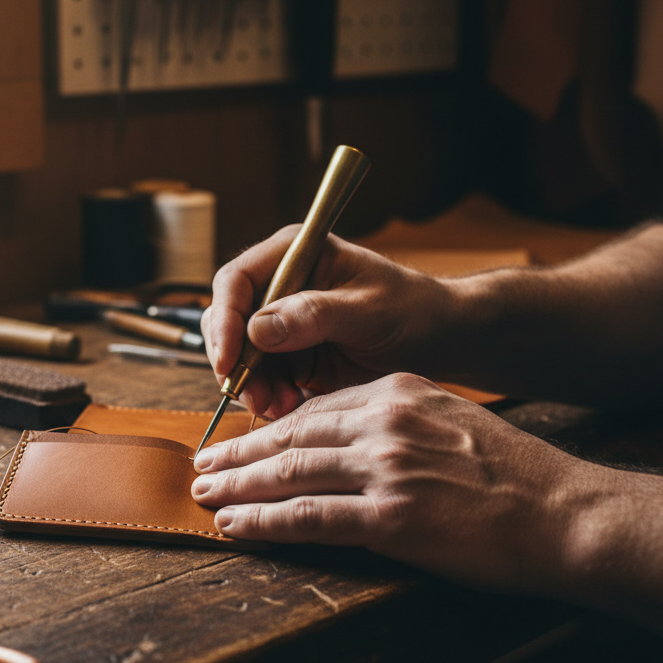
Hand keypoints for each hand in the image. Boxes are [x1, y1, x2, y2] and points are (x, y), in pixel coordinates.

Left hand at [191, 373, 600, 592]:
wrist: (565, 514)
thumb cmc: (513, 476)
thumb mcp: (451, 420)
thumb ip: (398, 421)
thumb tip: (348, 438)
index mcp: (399, 391)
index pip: (315, 409)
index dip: (269, 429)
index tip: (241, 442)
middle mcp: (386, 422)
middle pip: (291, 436)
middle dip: (239, 453)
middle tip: (202, 465)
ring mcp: (386, 469)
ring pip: (289, 473)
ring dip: (237, 486)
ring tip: (204, 495)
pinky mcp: (391, 518)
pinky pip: (308, 517)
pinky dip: (263, 522)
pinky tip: (234, 525)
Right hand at [201, 228, 454, 419]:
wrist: (438, 340)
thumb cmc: (412, 310)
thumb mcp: (367, 309)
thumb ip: (314, 314)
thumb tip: (259, 328)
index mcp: (294, 255)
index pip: (236, 281)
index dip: (225, 320)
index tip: (229, 361)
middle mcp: (280, 286)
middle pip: (229, 322)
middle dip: (236, 362)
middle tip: (256, 396)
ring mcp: (283, 322)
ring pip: (240, 356)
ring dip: (253, 385)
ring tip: (282, 406)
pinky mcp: (290, 355)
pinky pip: (262, 378)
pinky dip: (269, 396)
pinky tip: (291, 407)